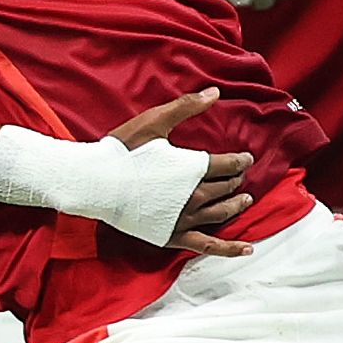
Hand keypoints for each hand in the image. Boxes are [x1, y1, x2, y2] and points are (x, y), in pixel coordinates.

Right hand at [0, 95, 253, 256]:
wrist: (95, 182)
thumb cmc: (124, 150)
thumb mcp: (155, 122)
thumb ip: (186, 107)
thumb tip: (215, 92)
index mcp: (194, 168)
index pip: (229, 165)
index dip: (241, 161)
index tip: (246, 158)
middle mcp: (195, 195)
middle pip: (226, 187)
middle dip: (236, 179)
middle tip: (240, 175)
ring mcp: (185, 219)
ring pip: (222, 212)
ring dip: (237, 205)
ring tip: (246, 199)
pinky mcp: (173, 236)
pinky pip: (208, 245)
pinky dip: (230, 249)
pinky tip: (247, 250)